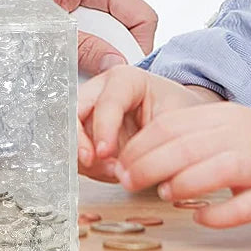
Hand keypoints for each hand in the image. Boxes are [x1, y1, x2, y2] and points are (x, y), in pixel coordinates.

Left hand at [0, 0, 157, 66]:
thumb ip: (82, 46)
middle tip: (87, 73)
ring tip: (64, 62)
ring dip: (89, 44)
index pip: (142, 17)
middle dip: (110, 50)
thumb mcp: (45, 24)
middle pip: (122, 22)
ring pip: (101, 21)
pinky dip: (74, 34)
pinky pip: (82, 15)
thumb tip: (116, 66)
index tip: (122, 74)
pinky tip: (53, 47)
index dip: (139, 48)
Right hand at [76, 65, 206, 180]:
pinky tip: (108, 171)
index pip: (106, 101)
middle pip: (75, 111)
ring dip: (83, 156)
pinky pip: (76, 149)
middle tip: (89, 161)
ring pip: (70, 132)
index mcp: (125, 79)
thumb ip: (150, 140)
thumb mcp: (173, 122)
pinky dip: (88, 166)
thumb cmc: (178, 114)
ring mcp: (90, 111)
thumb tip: (123, 166)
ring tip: (110, 171)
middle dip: (77, 139)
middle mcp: (101, 90)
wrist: (181, 122)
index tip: (105, 152)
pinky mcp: (87, 132)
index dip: (103, 128)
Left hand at [114, 102, 250, 226]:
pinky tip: (200, 217)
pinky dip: (214, 214)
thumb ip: (196, 136)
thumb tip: (145, 154)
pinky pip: (240, 208)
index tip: (119, 163)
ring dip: (178, 185)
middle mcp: (242, 136)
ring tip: (163, 196)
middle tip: (125, 182)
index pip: (169, 126)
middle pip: (182, 148)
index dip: (138, 146)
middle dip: (145, 166)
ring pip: (210, 172)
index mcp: (226, 117)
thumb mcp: (235, 127)